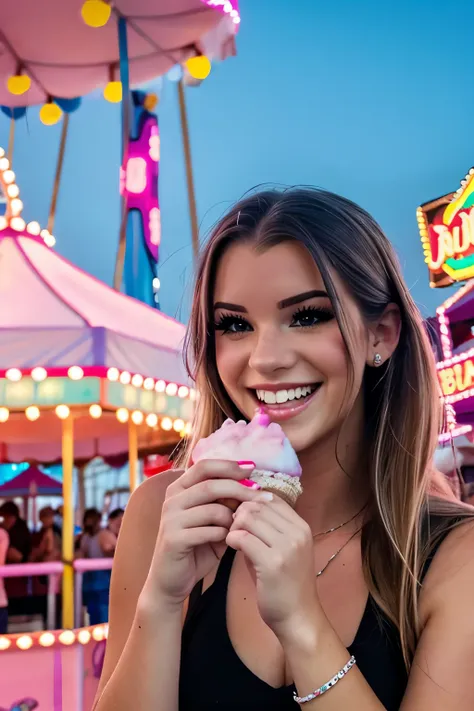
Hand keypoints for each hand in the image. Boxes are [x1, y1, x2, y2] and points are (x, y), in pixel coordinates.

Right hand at [145, 460, 265, 610]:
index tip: (252, 469)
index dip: (229, 466)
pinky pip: (209, 531)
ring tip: (238, 528)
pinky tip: (227, 541)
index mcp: (179, 489)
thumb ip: (226, 503)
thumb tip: (254, 486)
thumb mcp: (213, 520)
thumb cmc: (196, 547)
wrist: (171, 580)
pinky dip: (224, 535)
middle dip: (241, 489)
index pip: (204, 466)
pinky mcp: (173, 539)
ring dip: (232, 518)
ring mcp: (170, 519)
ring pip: (213, 509)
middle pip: (211, 484)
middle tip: (262, 496)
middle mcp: (172, 500)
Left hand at [227, 496, 320, 642]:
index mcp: (302, 527)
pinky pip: (243, 537)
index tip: (242, 516)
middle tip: (234, 529)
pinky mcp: (272, 562)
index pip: (272, 499)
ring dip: (234, 526)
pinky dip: (231, 538)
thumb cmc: (286, 584)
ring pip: (249, 517)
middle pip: (258, 505)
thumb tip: (243, 508)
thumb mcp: (282, 549)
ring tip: (233, 539)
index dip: (252, 503)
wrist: (298, 617)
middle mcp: (297, 532)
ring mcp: (287, 547)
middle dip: (240, 514)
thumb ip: (267, 528)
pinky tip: (231, 547)